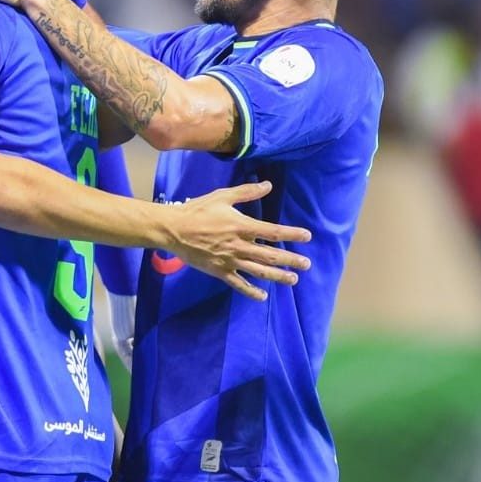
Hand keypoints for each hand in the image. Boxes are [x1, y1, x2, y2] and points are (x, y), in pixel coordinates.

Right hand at [162, 180, 311, 300]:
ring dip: (278, 276)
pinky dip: (251, 291)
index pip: (272, 232)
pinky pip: (238, 284)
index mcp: (241, 226)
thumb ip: (246, 192)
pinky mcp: (219, 271)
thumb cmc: (197, 210)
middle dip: (291, 260)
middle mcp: (239, 245)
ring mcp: (230, 260)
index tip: (307, 236)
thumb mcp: (222, 196)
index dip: (291, 234)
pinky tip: (263, 296)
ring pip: (259, 271)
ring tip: (293, 279)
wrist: (173, 229)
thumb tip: (267, 185)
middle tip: (307, 264)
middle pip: (270, 255)